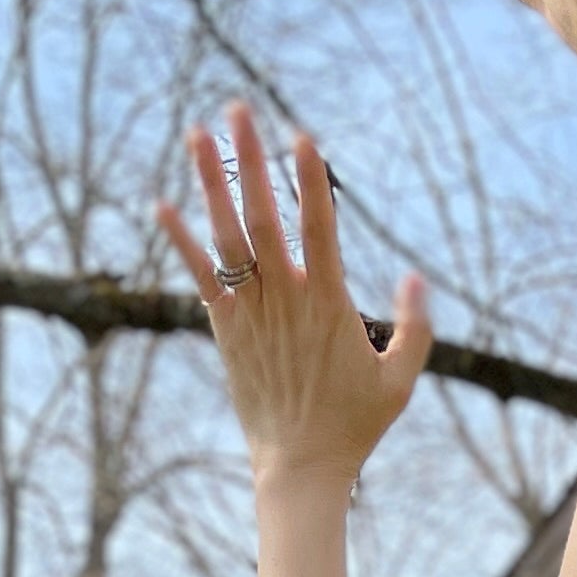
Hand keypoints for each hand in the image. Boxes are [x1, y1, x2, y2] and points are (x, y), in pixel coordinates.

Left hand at [158, 107, 431, 492]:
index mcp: (329, 304)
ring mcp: (252, 314)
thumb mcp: (401, 380)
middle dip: (251, 159)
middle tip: (239, 107)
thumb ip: (414, 328)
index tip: (299, 137)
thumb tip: (414, 277)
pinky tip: (162, 206)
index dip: (308, 180)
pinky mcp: (227, 332)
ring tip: (197, 134)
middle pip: (263, 215)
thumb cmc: (355, 426)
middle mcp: (285, 300)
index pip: (318, 228)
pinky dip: (182, 243)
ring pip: (227, 237)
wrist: (301, 469)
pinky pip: (201, 278)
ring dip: (211, 183)